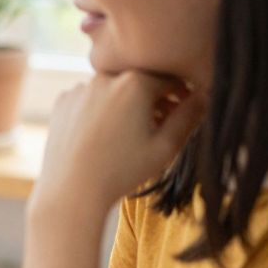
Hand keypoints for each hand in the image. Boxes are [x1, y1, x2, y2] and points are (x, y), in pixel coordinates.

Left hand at [33, 72, 206, 214]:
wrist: (70, 190)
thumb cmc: (122, 171)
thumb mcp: (166, 147)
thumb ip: (190, 117)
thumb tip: (205, 95)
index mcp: (134, 82)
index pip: (170, 79)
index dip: (181, 96)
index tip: (184, 114)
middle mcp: (104, 77)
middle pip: (139, 82)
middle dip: (153, 100)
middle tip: (159, 127)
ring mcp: (79, 88)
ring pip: (113, 90)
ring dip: (126, 104)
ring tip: (130, 135)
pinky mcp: (62, 102)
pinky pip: (90, 100)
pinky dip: (101, 111)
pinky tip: (104, 137)